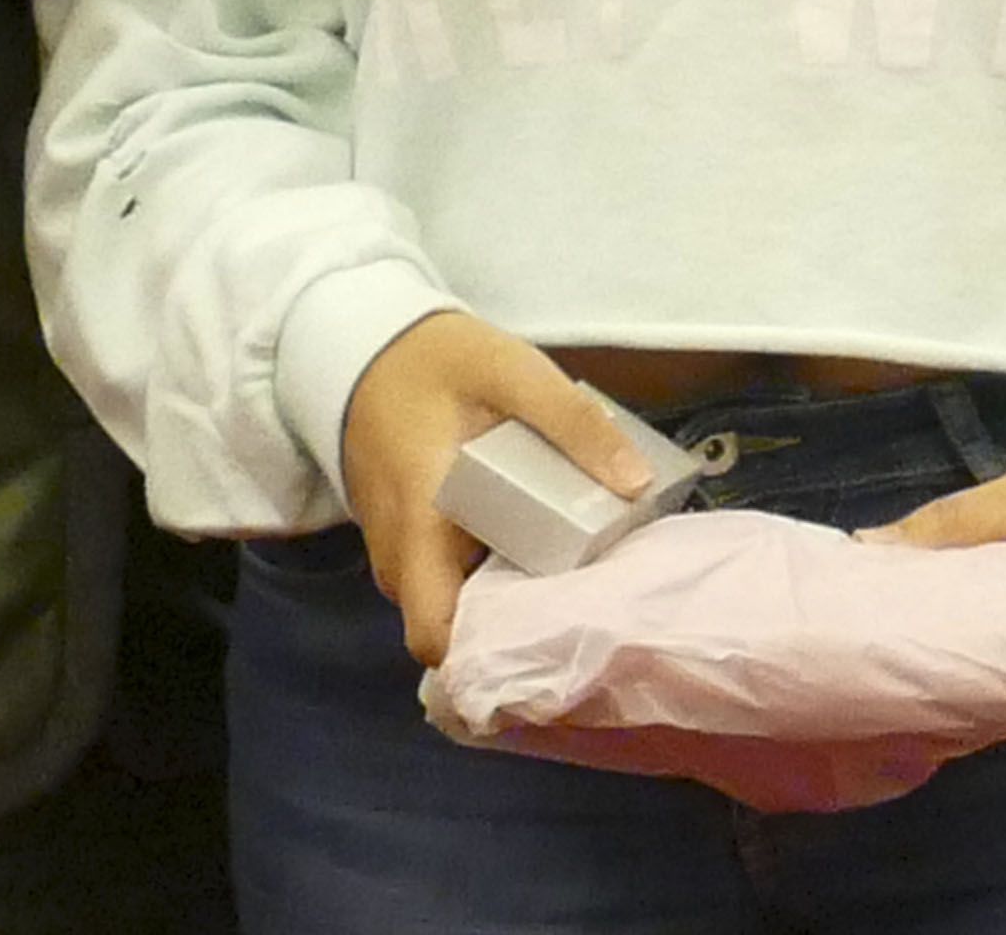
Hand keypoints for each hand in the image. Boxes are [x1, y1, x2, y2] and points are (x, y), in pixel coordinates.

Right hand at [337, 311, 658, 666]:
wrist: (370, 345)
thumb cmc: (438, 361)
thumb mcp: (512, 371)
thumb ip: (572, 423)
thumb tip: (636, 485)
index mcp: (419, 527)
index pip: (435, 637)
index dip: (488, 660)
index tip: (555, 648)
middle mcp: (401, 557)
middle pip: (455, 630)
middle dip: (516, 632)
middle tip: (591, 609)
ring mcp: (401, 552)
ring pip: (454, 606)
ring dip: (507, 603)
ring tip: (578, 580)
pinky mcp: (411, 540)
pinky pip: (449, 579)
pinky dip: (490, 575)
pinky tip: (543, 551)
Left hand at [876, 460, 1005, 723]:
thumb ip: (962, 520)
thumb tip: (871, 545)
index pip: (998, 698)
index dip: (933, 691)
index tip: (879, 678)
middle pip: (999, 711)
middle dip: (940, 693)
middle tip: (876, 671)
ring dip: (963, 691)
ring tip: (898, 670)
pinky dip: (990, 684)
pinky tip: (946, 666)